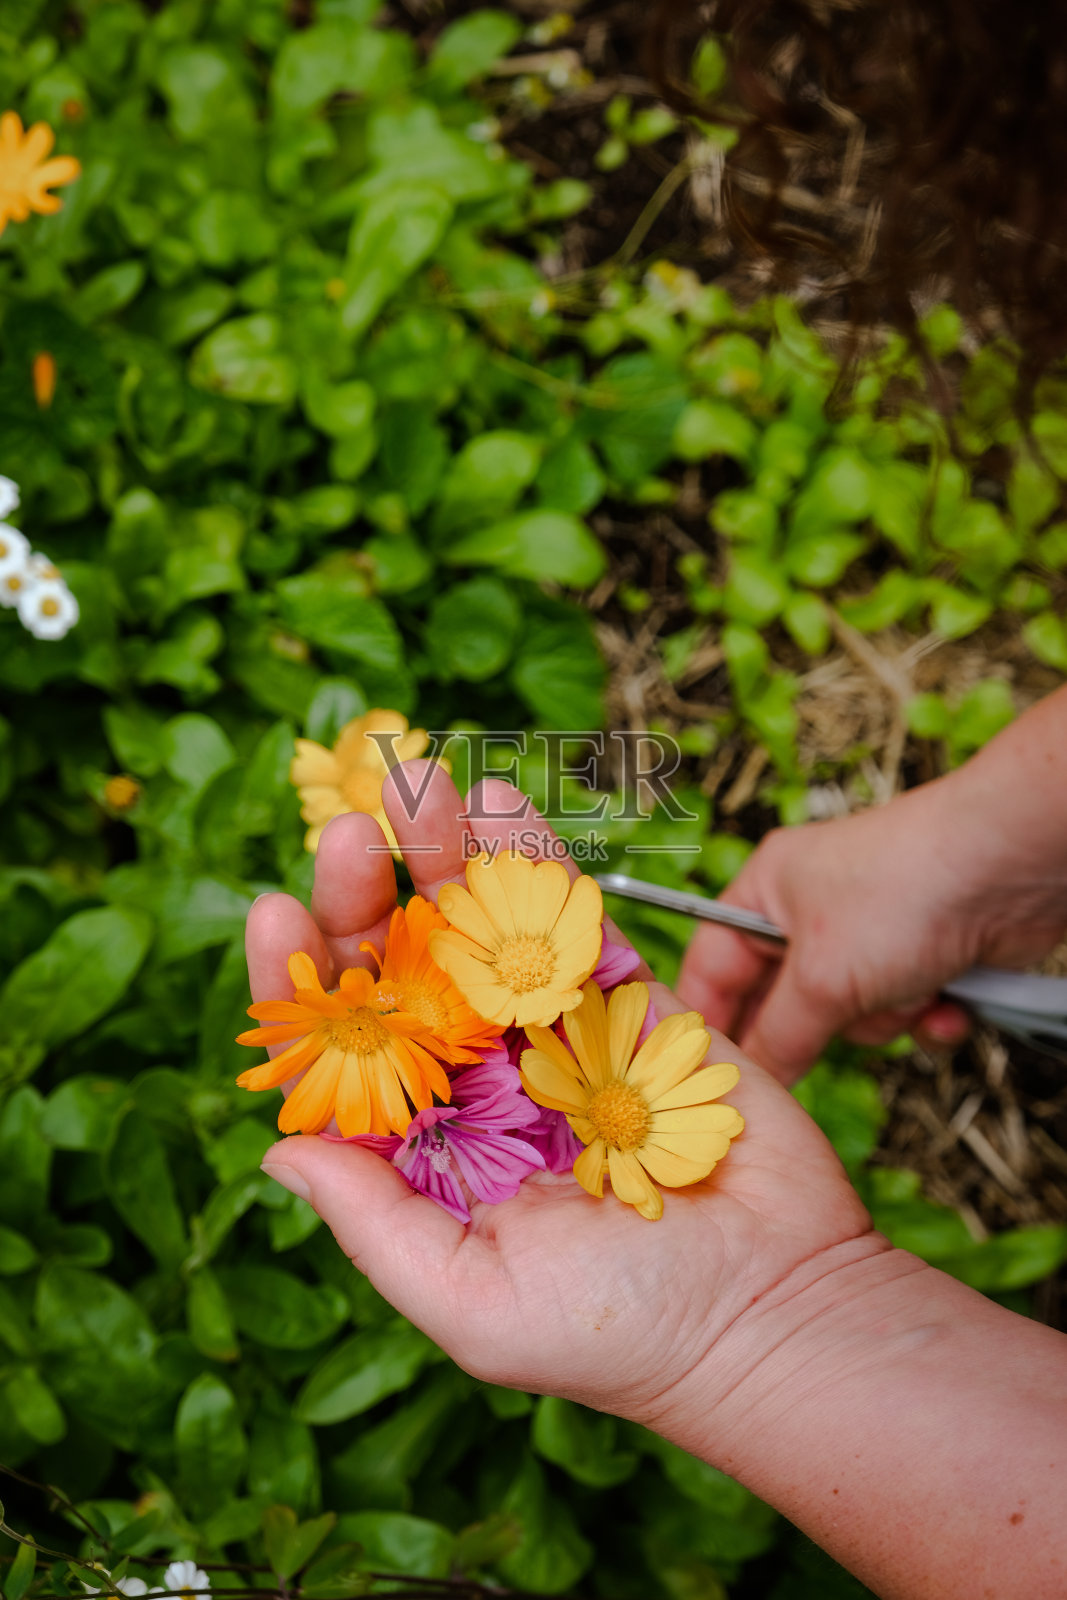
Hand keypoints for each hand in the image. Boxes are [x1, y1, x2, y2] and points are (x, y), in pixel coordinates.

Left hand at [246, 762, 872, 1441]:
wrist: (777, 1309)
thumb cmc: (622, 1334)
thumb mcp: (471, 1302)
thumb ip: (374, 1222)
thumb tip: (278, 1154)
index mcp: (429, 1154)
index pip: (343, 1056)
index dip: (303, 985)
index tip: (274, 915)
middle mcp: (483, 1086)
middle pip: (405, 974)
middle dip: (370, 899)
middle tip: (346, 831)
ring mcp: (557, 1038)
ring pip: (486, 931)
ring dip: (448, 856)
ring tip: (418, 785)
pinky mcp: (634, 1006)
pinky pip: (578, 923)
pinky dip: (540, 863)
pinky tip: (502, 806)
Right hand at [678, 772, 1066, 1085]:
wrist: (1012, 865)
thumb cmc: (903, 890)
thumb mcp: (822, 979)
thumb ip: (780, 1038)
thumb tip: (754, 1081)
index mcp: (766, 890)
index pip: (712, 965)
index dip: (709, 1019)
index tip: (706, 1072)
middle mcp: (812, 909)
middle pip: (786, 1001)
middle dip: (821, 1023)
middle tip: (830, 1035)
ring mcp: (870, 933)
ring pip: (851, 1017)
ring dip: (884, 1019)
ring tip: (909, 991)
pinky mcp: (922, 954)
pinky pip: (902, 1012)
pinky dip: (925, 1016)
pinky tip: (948, 1001)